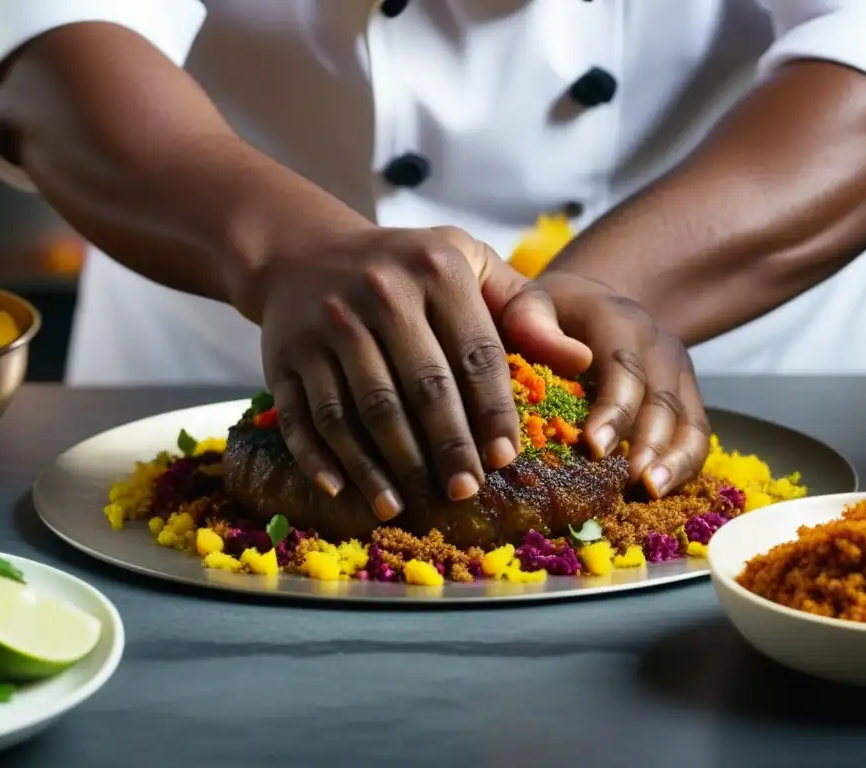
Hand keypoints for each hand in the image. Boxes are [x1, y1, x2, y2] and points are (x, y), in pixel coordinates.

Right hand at [234, 224, 591, 520]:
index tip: (505, 458)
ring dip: (384, 465)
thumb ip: (525, 309)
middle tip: (464, 490)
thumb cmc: (405, 267)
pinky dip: (322, 458)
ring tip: (406, 503)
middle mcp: (378, 293)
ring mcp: (325, 326)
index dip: (493, 411)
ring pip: (361, 410)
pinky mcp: (283, 355)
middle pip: (419, 388)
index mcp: (436, 269)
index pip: (475, 353)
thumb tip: (581, 359)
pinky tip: (344, 490)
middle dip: (446, 447)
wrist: (303, 253)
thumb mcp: (468, 265)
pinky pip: (305, 416)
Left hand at [506, 271, 709, 497]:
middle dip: (647, 443)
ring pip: (690, 419)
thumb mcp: (530, 302)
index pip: (625, 367)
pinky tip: (660, 492)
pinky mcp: (687, 395)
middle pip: (662, 399)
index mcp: (618, 321)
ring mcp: (678, 371)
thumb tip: (572, 359)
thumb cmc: (550, 314)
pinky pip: (697, 433)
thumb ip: (531, 320)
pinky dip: (683, 465)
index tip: (594, 448)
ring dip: (674, 460)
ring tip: (650, 492)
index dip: (614, 410)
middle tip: (627, 481)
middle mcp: (657, 345)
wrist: (591, 302)